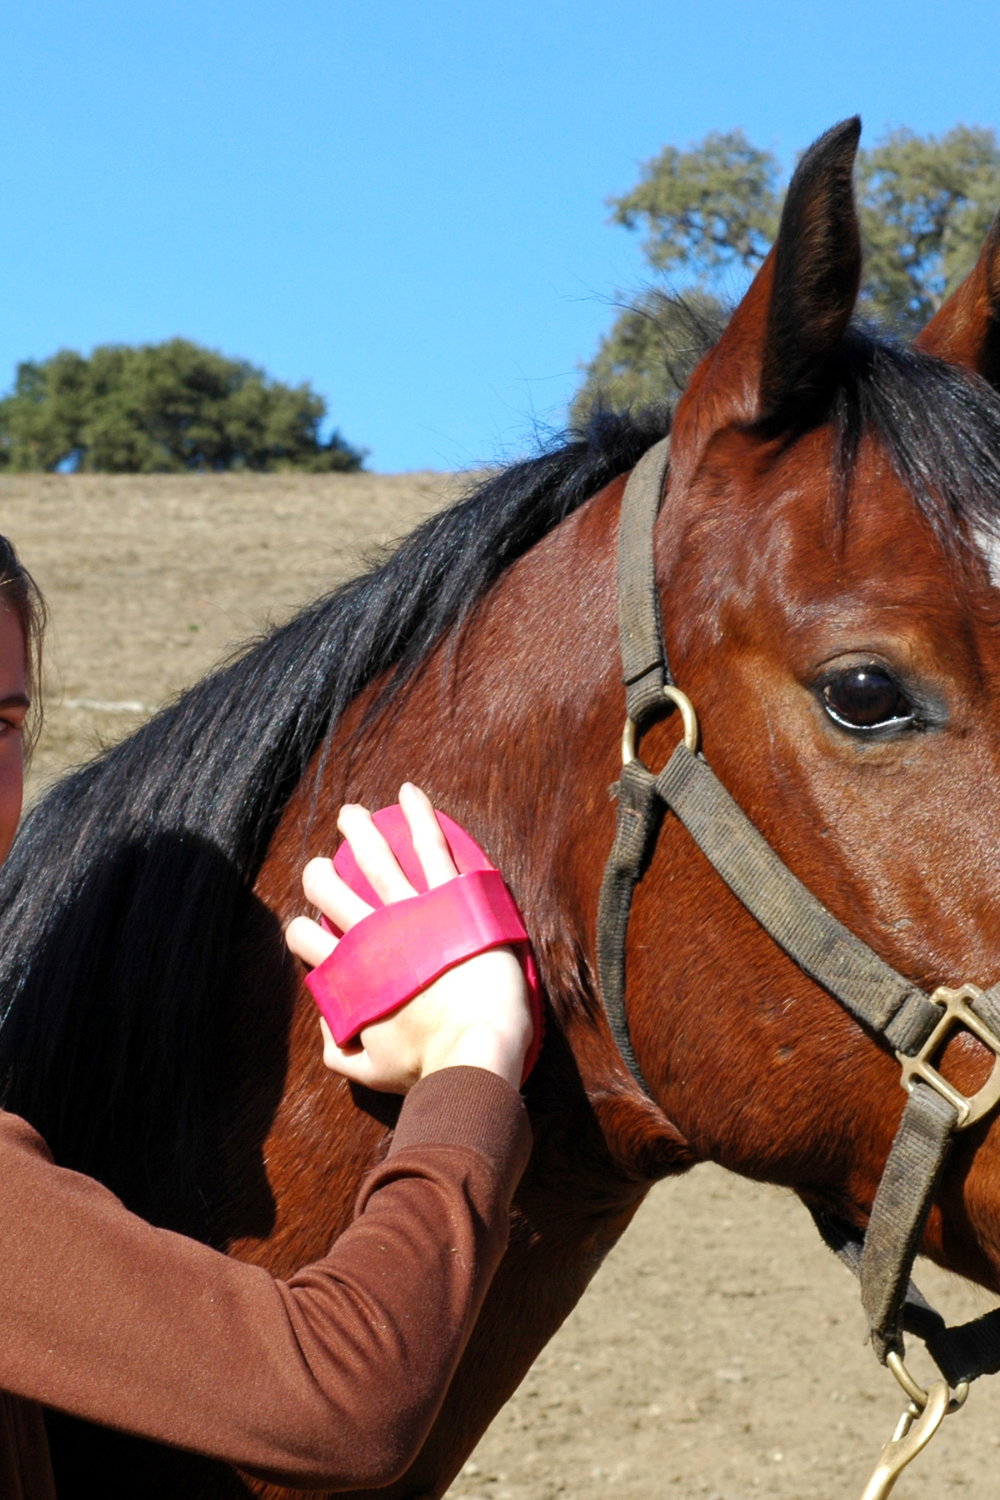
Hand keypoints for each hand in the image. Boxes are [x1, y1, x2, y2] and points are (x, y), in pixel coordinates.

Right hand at [285, 782, 532, 1091]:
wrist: (477, 1049)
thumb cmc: (427, 1064)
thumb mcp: (369, 1071)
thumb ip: (338, 1050)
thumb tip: (327, 1027)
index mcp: (349, 972)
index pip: (305, 939)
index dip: (301, 931)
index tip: (310, 932)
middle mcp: (373, 935)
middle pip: (330, 889)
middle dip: (320, 873)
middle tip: (324, 867)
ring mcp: (412, 911)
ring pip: (375, 856)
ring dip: (357, 829)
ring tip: (350, 814)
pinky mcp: (451, 897)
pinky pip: (430, 844)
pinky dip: (418, 814)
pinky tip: (409, 793)